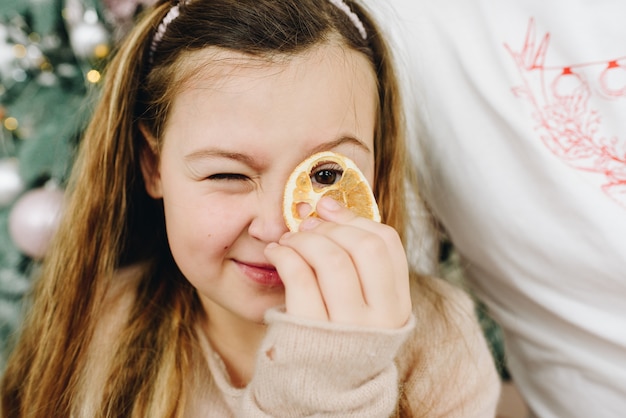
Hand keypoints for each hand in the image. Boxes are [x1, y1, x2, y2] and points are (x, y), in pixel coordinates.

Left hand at [264, 197, 411, 328]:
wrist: (317, 395)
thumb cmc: (334, 340)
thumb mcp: (362, 308)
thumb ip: (358, 267)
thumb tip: (329, 207)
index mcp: (397, 306)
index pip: (387, 244)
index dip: (356, 218)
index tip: (328, 208)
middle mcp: (380, 319)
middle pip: (363, 247)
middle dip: (329, 227)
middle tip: (305, 225)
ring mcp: (346, 329)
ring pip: (331, 259)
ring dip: (304, 239)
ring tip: (287, 240)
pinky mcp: (310, 334)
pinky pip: (300, 278)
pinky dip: (285, 255)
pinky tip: (276, 253)